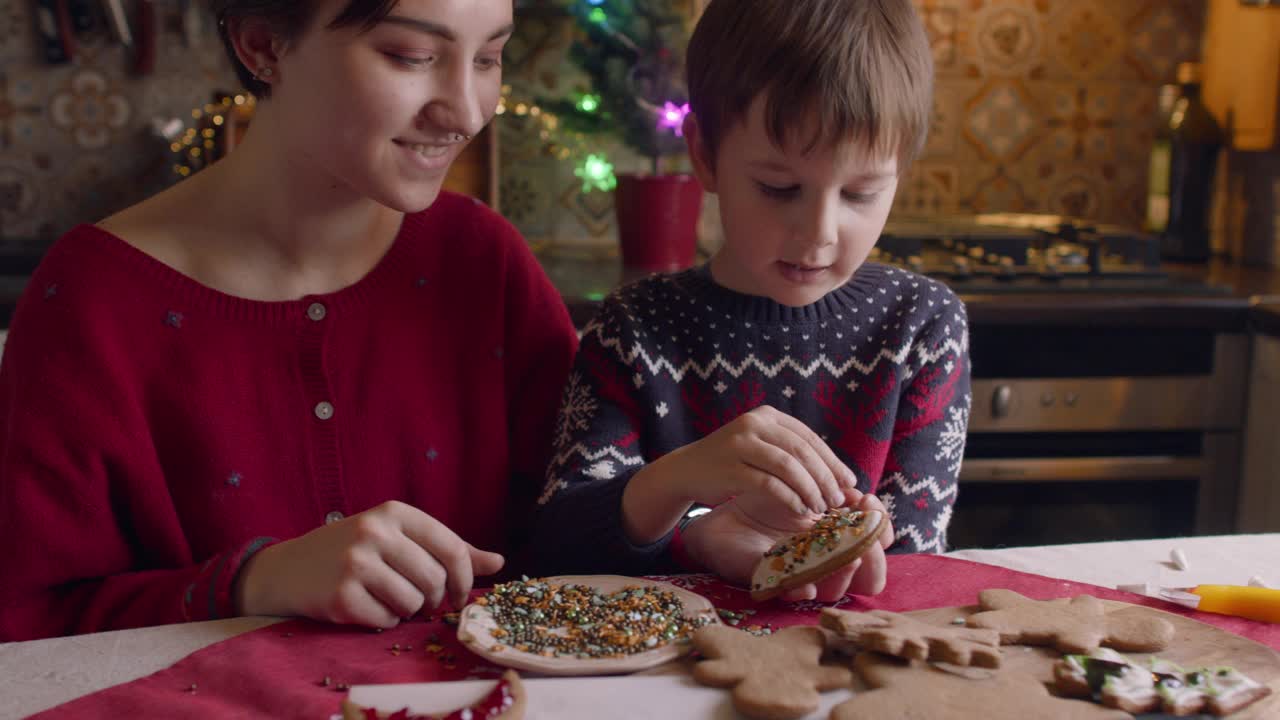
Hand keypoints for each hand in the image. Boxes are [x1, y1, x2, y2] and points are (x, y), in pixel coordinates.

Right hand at [233, 501, 503, 628]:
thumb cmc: (352, 552)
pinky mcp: (341, 595)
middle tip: (419, 602)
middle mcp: (375, 531)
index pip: (453, 548)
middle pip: (436, 580)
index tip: (460, 597)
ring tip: (385, 599)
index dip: (466, 579)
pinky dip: (381, 622)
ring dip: (406, 611)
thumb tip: (499, 563)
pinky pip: (386, 621)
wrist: (287, 570)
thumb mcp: (398, 538)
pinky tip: (364, 608)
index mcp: (395, 512)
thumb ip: (448, 548)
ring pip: (413, 603)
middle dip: (433, 600)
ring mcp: (356, 563)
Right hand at [648, 404, 856, 513]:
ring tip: (821, 507)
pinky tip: (801, 509)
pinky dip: (790, 498)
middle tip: (838, 500)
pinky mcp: (731, 468)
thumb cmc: (732, 463)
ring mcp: (740, 444)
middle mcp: (754, 424)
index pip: (809, 438)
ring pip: (789, 467)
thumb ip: (792, 454)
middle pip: (802, 451)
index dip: (832, 461)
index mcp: (767, 416)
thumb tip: (840, 478)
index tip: (849, 482)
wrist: (686, 470)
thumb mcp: (761, 447)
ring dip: (810, 489)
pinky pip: (770, 484)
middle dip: (825, 478)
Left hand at [683, 491, 893, 602]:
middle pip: (868, 576)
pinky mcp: (776, 584)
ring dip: (843, 575)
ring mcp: (803, 575)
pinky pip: (797, 595)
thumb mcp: (801, 486)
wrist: (722, 517)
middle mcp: (826, 562)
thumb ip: (831, 491)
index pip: (875, 544)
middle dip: (871, 559)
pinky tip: (805, 584)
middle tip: (862, 540)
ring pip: (837, 590)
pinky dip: (804, 591)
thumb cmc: (767, 499)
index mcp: (837, 537)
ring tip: (846, 557)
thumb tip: (857, 495)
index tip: (867, 503)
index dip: (881, 529)